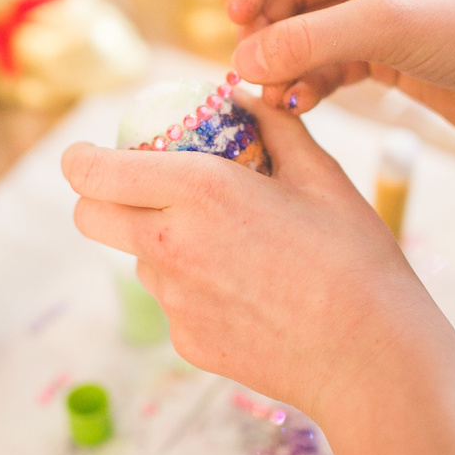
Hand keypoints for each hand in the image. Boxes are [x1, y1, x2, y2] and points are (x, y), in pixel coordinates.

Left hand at [61, 96, 454, 420]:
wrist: (372, 358)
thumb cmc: (355, 259)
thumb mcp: (320, 173)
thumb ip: (272, 126)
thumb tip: (242, 97)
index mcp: (198, 191)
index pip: (92, 171)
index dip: (83, 158)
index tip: (93, 154)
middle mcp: (171, 246)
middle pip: (88, 216)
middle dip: (101, 198)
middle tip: (143, 191)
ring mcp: (175, 301)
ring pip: (137, 259)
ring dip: (161, 243)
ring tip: (234, 247)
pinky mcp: (187, 342)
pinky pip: (174, 302)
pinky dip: (196, 288)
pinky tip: (252, 293)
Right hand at [227, 0, 454, 142]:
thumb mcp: (391, 26)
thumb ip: (311, 39)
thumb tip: (241, 60)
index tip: (236, 19)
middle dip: (266, 26)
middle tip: (250, 68)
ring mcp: (378, 6)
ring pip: (304, 26)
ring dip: (282, 59)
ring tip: (274, 94)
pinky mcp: (384, 51)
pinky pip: (324, 59)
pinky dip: (306, 79)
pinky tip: (300, 102)